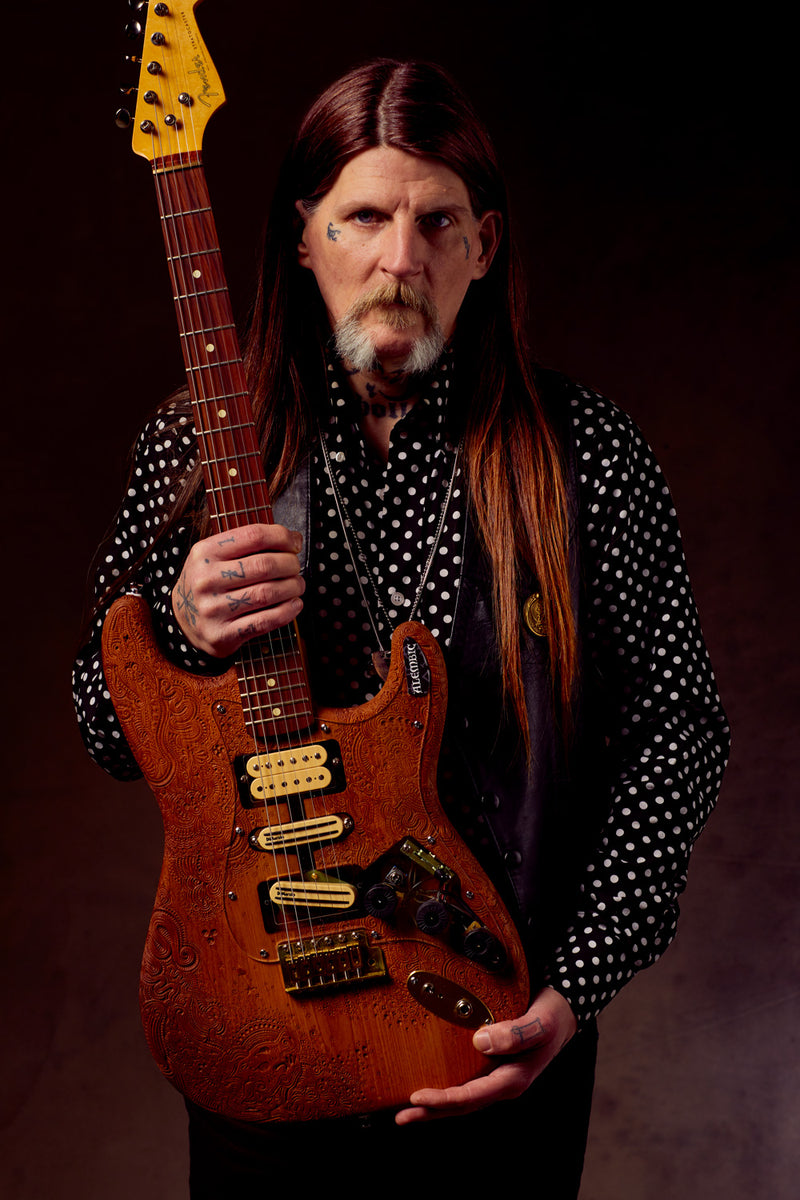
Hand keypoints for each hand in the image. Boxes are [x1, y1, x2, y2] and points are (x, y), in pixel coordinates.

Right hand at [171, 523, 304, 656]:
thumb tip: (293, 539)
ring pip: (267, 593)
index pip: (253, 536)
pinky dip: (286, 612)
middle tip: (296, 567)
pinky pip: (264, 622)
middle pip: (264, 565)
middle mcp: (206, 579)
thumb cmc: (208, 582)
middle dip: (290, 564)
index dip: (282, 537)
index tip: (295, 543)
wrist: (182, 620)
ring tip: (297, 585)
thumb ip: (248, 544)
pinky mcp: (222, 634)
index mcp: (204, 553)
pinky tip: (294, 605)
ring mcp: (213, 609)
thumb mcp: (214, 555)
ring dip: (292, 587)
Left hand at [394, 986, 576, 1124]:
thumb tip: (481, 1041)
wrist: (563, 1013)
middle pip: (463, 1104)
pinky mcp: (493, 1068)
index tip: (417, 1097)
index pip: (472, 1095)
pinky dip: (446, 1092)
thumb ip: (516, 1033)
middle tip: (402, 1116)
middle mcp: (503, 1083)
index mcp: (513, 1078)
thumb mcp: (540, 1023)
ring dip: (436, 1107)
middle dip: (432, 1112)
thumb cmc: (552, 1017)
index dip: (443, 1099)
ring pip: (463, 1098)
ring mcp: (498, 1077)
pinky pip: (466, 1085)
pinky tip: (431, 1091)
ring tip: (407, 1112)